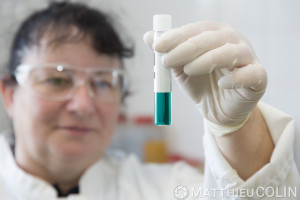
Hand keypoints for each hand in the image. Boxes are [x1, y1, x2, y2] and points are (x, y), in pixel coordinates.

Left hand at [144, 21, 266, 132]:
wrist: (218, 110)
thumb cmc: (201, 85)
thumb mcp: (180, 69)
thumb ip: (168, 53)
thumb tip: (148, 36)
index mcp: (214, 34)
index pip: (195, 30)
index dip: (176, 36)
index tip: (157, 46)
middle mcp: (233, 40)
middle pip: (211, 38)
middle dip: (186, 48)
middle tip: (167, 60)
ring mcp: (248, 58)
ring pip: (230, 52)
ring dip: (207, 60)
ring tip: (188, 70)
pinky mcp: (258, 77)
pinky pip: (251, 74)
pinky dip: (236, 78)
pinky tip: (222, 84)